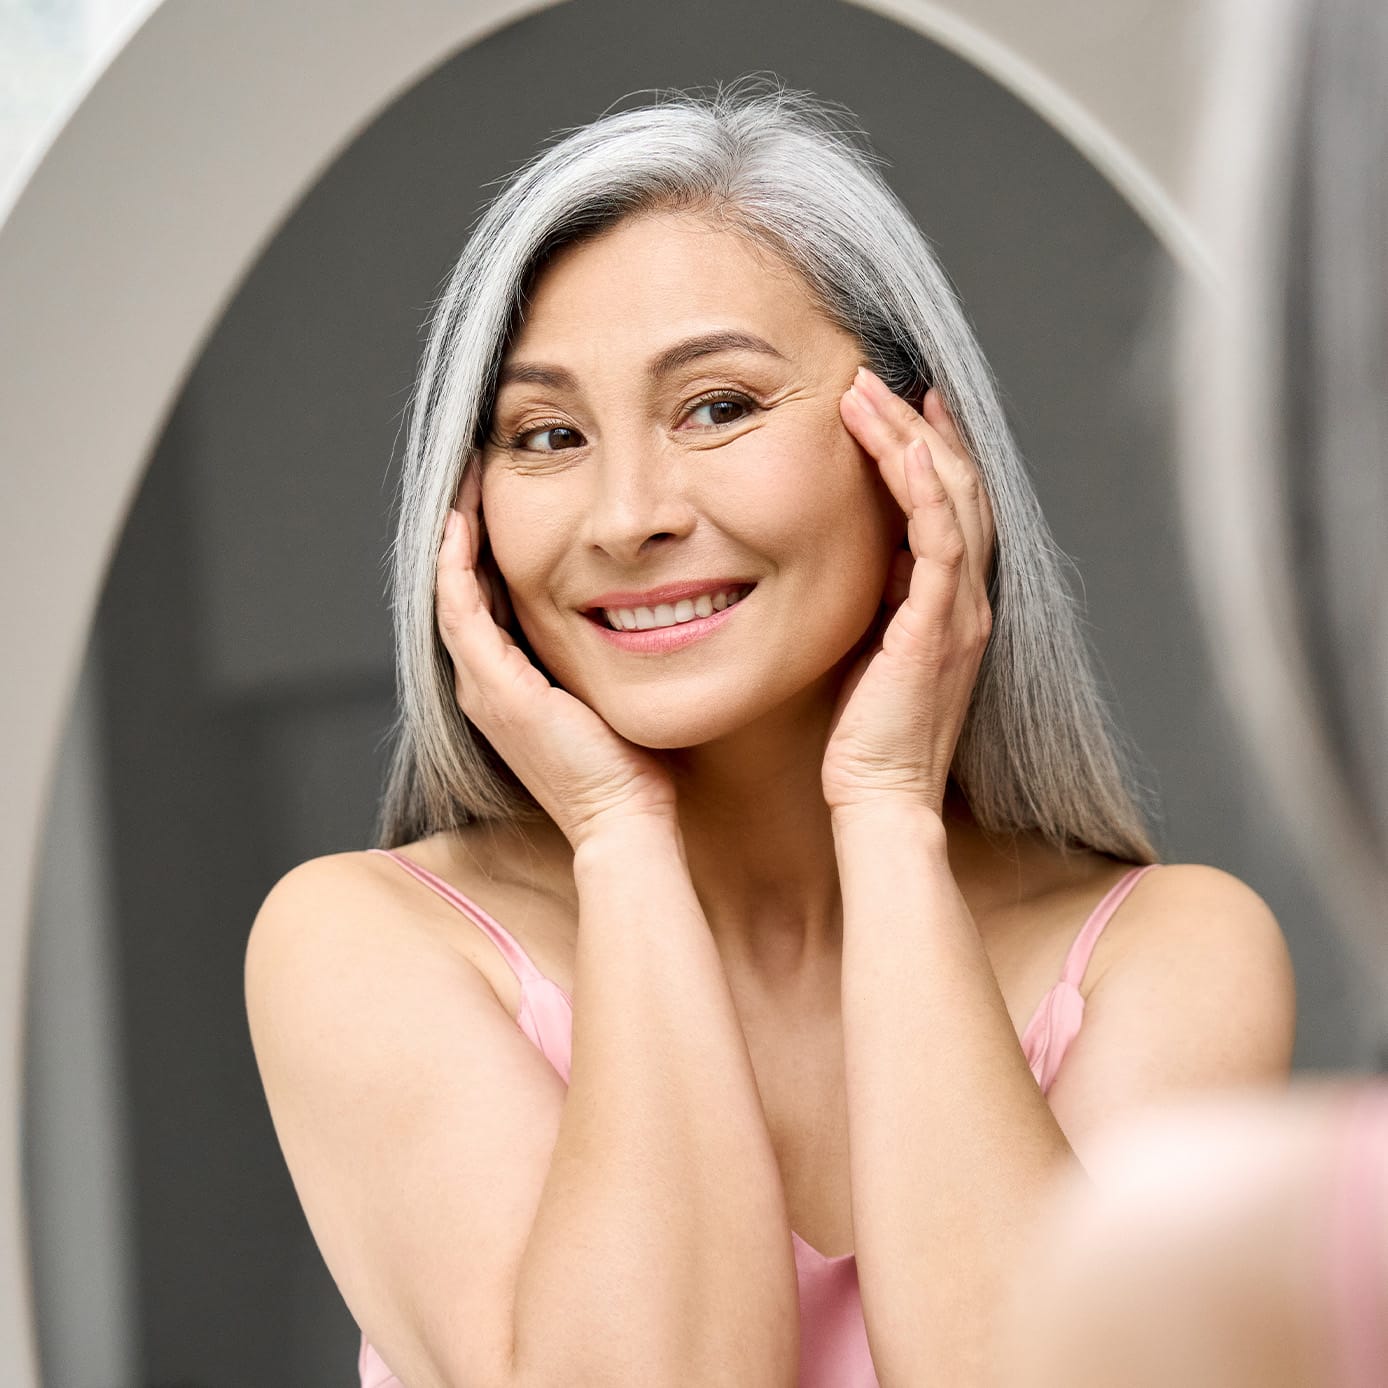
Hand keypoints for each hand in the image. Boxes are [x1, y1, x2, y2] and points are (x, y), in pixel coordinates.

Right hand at [436, 466, 677, 848]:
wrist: (621, 819)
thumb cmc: (628, 766)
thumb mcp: (604, 694)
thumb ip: (597, 655)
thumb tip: (632, 611)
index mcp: (505, 686)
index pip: (481, 602)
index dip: (482, 549)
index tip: (495, 499)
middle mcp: (482, 685)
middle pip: (458, 590)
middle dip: (463, 529)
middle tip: (471, 473)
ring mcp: (483, 687)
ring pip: (450, 592)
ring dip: (452, 535)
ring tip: (461, 481)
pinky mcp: (496, 687)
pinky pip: (461, 609)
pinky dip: (456, 563)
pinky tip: (462, 522)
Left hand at [820, 368, 995, 816]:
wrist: (880, 795)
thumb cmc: (865, 734)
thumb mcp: (872, 650)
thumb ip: (880, 602)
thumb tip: (865, 560)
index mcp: (953, 605)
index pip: (950, 508)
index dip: (931, 450)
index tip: (904, 404)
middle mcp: (968, 600)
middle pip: (957, 488)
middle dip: (918, 427)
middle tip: (877, 379)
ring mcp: (960, 611)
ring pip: (952, 501)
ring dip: (911, 439)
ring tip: (869, 393)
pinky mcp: (939, 627)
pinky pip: (941, 542)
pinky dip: (924, 490)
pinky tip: (902, 448)